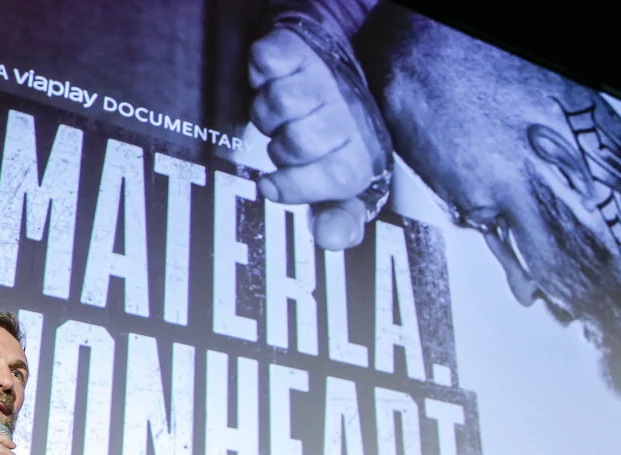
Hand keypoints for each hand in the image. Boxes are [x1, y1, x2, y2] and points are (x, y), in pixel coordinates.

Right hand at [249, 27, 374, 249]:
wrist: (323, 64)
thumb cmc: (326, 135)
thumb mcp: (339, 184)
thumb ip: (336, 217)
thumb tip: (331, 240)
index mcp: (360, 154)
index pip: (338, 177)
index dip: (297, 185)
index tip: (271, 185)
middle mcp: (348, 115)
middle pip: (293, 145)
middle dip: (278, 148)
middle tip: (288, 138)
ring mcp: (323, 78)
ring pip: (275, 107)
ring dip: (266, 114)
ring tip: (282, 112)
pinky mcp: (296, 48)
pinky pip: (264, 64)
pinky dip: (259, 73)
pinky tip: (274, 78)